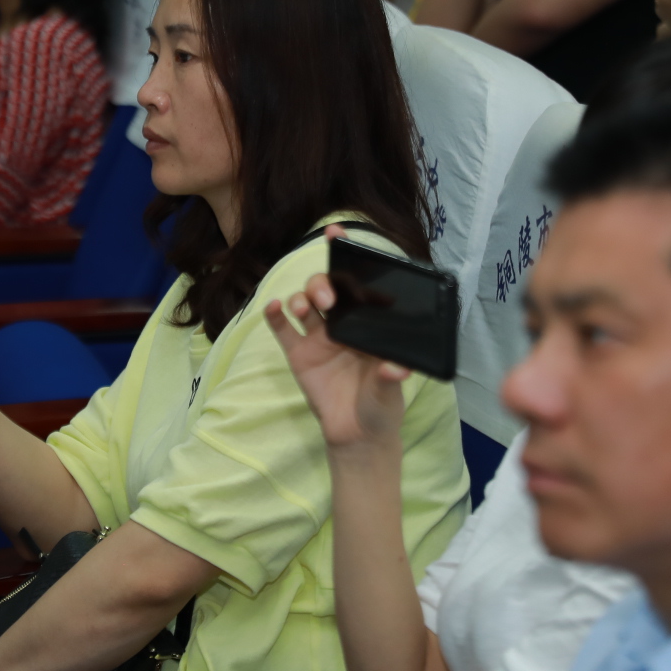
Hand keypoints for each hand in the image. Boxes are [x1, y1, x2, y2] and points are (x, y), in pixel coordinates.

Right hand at [263, 230, 411, 452]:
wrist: (357, 437)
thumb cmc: (381, 407)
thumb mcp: (391, 393)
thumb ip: (391, 379)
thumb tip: (395, 367)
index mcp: (369, 324)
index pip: (359, 284)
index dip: (347, 256)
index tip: (337, 233)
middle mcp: (343, 324)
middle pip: (328, 289)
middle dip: (324, 284)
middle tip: (328, 299)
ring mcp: (319, 338)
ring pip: (305, 304)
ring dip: (303, 297)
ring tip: (306, 307)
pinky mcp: (299, 355)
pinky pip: (284, 330)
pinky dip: (276, 316)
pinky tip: (274, 307)